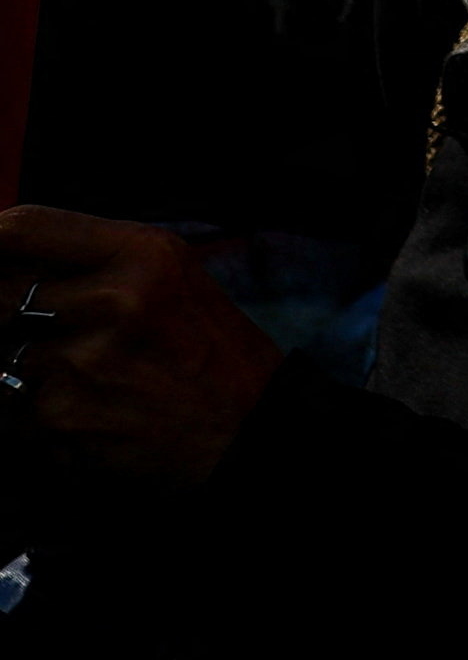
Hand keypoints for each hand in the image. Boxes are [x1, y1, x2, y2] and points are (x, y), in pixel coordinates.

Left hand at [0, 208, 282, 489]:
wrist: (251, 432)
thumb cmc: (212, 355)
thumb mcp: (171, 281)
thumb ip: (96, 265)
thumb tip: (13, 262)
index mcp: (144, 253)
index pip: (26, 226)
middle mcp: (116, 298)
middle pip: (0, 290)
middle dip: (6, 316)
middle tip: (45, 332)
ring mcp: (86, 358)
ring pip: (1, 353)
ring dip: (23, 369)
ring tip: (79, 379)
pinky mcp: (64, 413)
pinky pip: (14, 406)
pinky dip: (37, 413)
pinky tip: (86, 412)